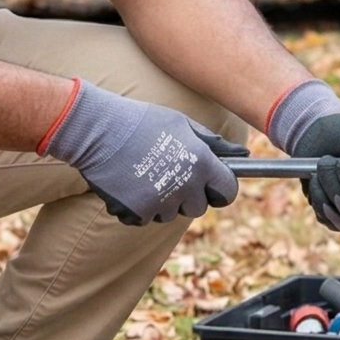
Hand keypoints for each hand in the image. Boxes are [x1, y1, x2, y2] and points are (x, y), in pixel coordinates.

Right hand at [44, 81, 244, 225]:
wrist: (98, 130)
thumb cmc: (142, 121)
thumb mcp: (182, 123)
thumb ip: (212, 143)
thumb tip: (241, 154)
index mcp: (201, 163)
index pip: (228, 191)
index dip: (220, 189)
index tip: (211, 185)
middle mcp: (185, 186)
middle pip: (198, 208)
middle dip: (188, 196)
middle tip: (170, 174)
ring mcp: (161, 202)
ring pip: (170, 214)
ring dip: (162, 201)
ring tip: (144, 173)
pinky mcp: (138, 212)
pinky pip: (146, 218)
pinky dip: (139, 207)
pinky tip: (129, 183)